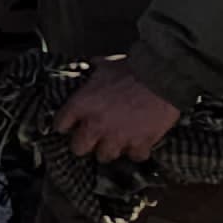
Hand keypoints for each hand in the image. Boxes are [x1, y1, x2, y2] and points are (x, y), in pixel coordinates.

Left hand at [56, 61, 181, 163]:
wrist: (161, 77)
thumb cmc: (133, 69)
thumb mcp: (107, 66)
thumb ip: (95, 70)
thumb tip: (92, 65)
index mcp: (82, 105)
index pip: (60, 124)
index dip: (64, 124)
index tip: (68, 125)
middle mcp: (96, 125)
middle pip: (78, 148)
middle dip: (83, 144)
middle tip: (90, 138)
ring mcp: (117, 138)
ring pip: (105, 156)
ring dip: (110, 149)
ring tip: (115, 141)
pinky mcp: (139, 144)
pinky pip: (134, 156)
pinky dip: (136, 151)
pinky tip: (138, 143)